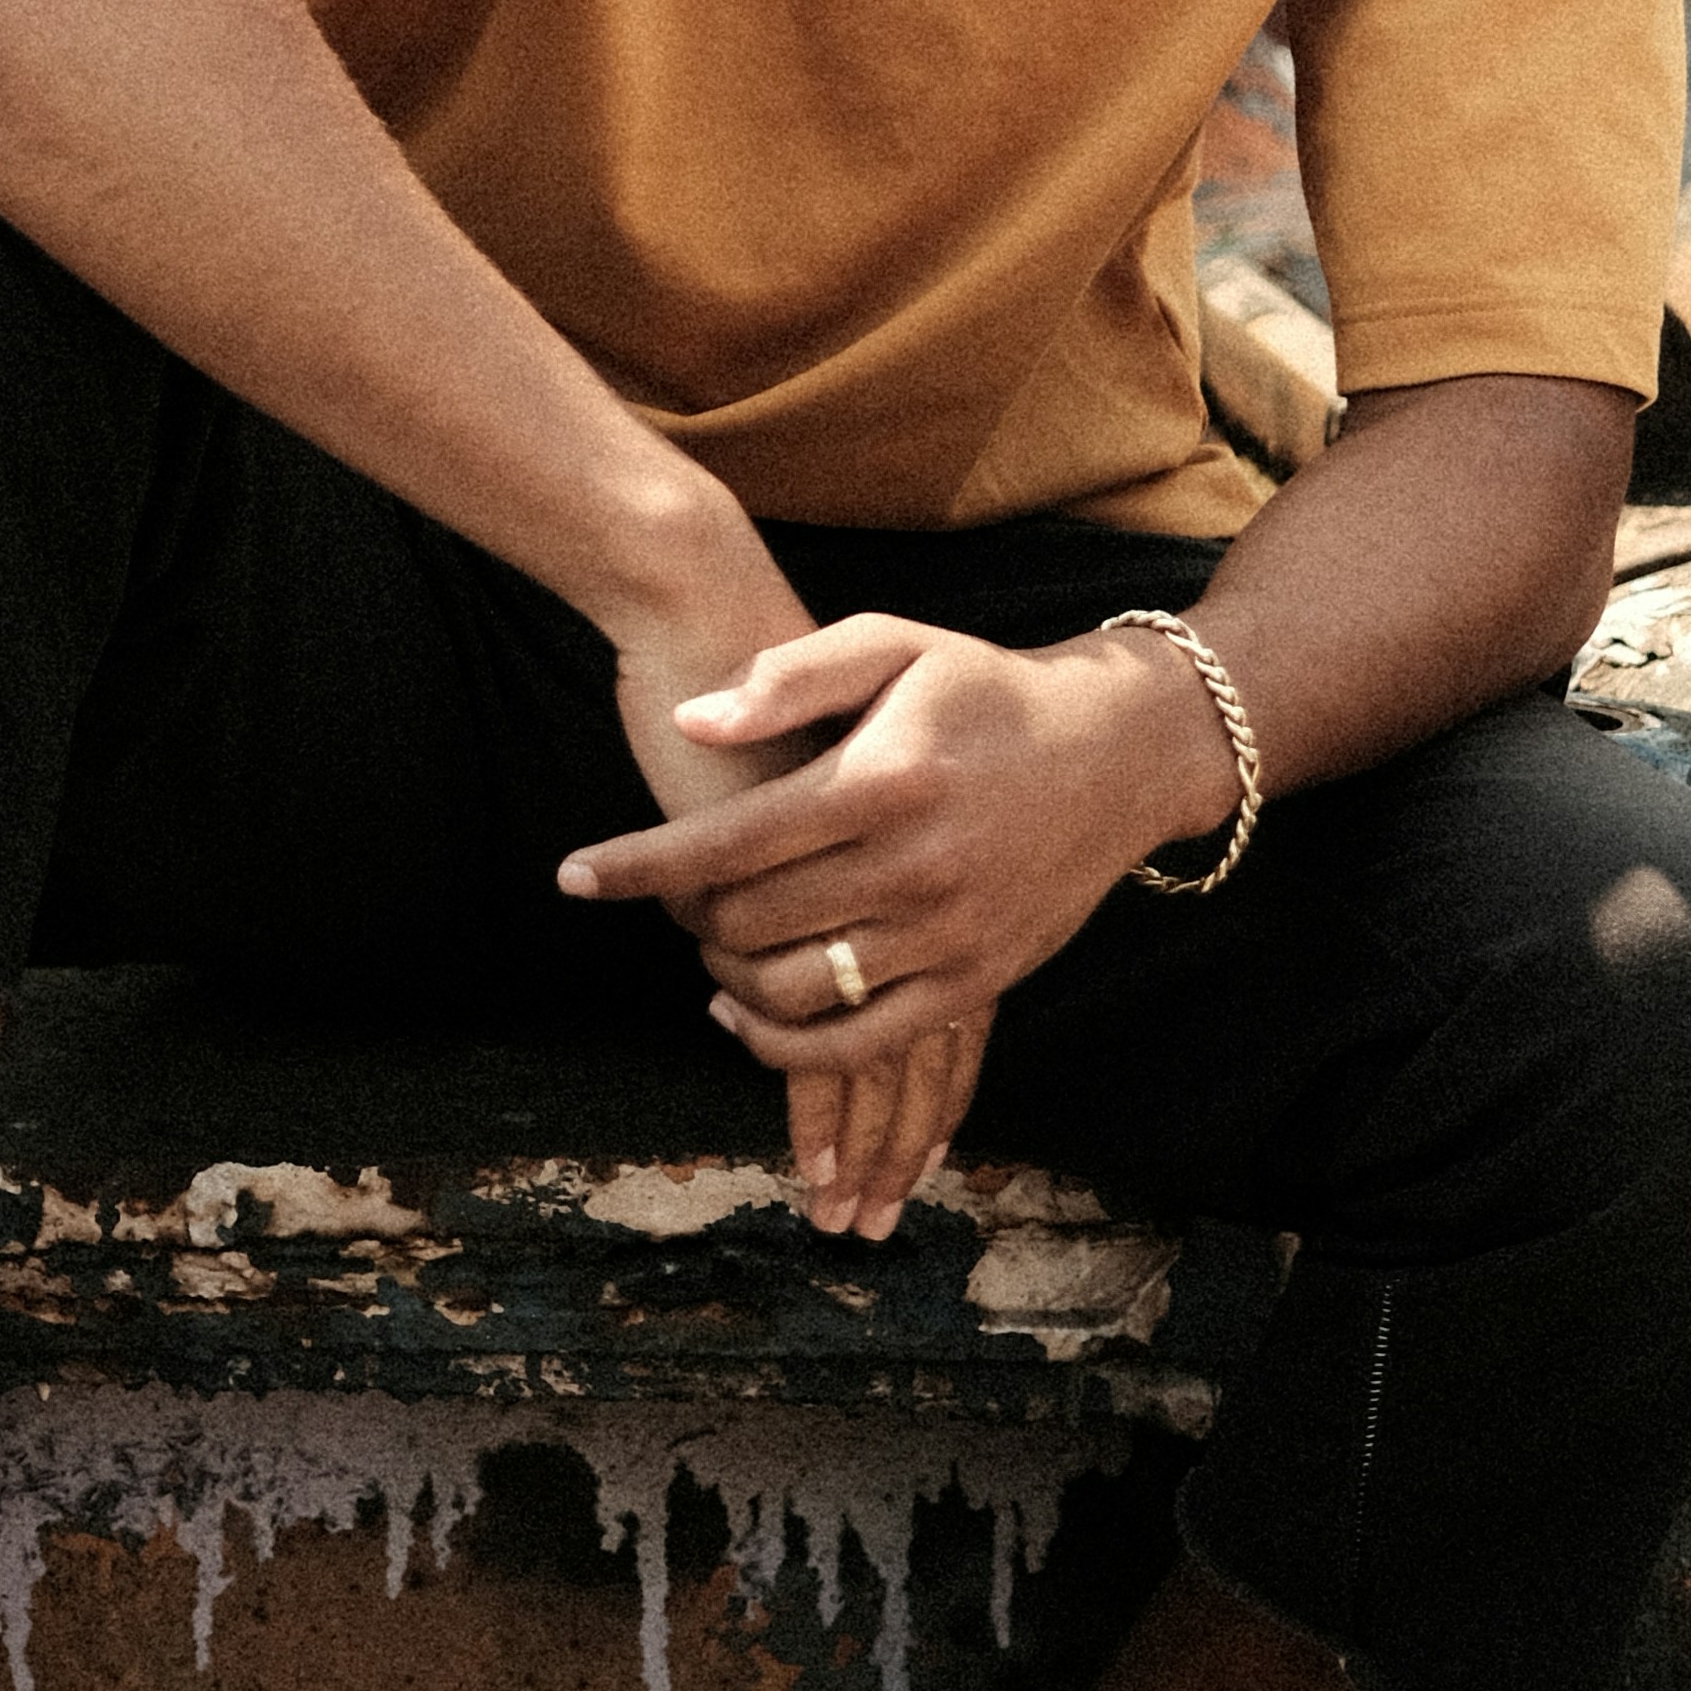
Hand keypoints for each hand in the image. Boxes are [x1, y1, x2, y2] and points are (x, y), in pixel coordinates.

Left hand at [561, 612, 1239, 1241]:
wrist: (1116, 753)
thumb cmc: (983, 690)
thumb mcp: (892, 645)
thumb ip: (788, 678)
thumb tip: (692, 718)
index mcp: (883, 777)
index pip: (730, 841)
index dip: (639, 864)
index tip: (573, 875)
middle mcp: (916, 864)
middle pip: (751, 923)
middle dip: (686, 916)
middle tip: (670, 895)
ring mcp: (951, 934)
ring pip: (797, 993)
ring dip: (727, 981)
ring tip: (708, 947)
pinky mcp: (978, 985)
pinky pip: (864, 1044)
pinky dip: (789, 1044)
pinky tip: (749, 1015)